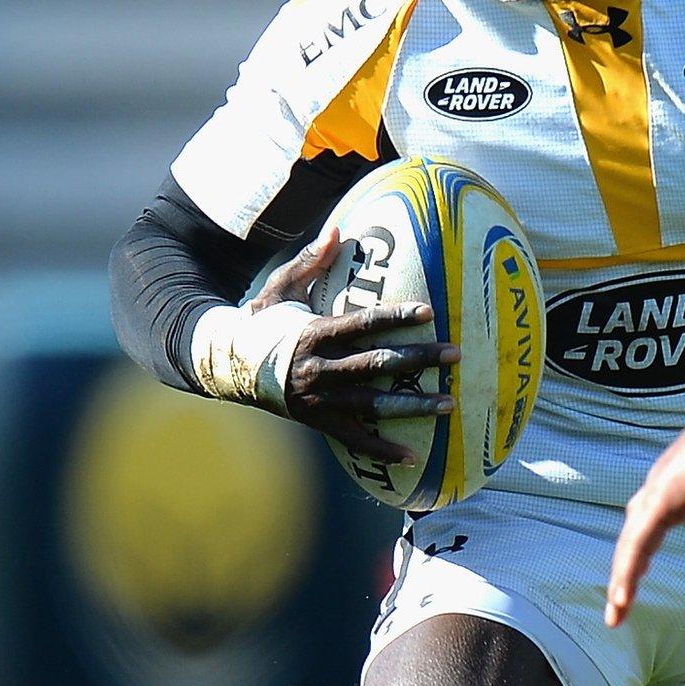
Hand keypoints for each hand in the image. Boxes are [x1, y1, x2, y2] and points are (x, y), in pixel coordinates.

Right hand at [250, 228, 459, 464]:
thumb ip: (312, 259)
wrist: (228, 367)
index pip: (363, 324)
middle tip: (456, 354)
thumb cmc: (263, 321)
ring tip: (450, 404)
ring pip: (374, 405)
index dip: (395, 317)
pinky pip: (355, 440)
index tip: (428, 312)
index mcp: (314, 333)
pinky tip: (413, 457)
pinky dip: (383, 451)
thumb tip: (338, 228)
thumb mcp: (281, 287)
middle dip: (419, 360)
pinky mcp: (318, 422)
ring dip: (414, 405)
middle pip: (377, 364)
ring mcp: (320, 399)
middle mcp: (319, 368)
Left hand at [606, 427, 684, 627]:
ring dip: (623, 579)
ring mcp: (661, 489)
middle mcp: (662, 483)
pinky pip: (640, 542)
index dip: (640, 550)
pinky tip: (623, 598)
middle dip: (626, 571)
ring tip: (616, 614)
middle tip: (619, 606)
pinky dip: (629, 570)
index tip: (638, 576)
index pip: (649, 521)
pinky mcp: (665, 497)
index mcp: (680, 480)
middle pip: (634, 535)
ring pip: (632, 543)